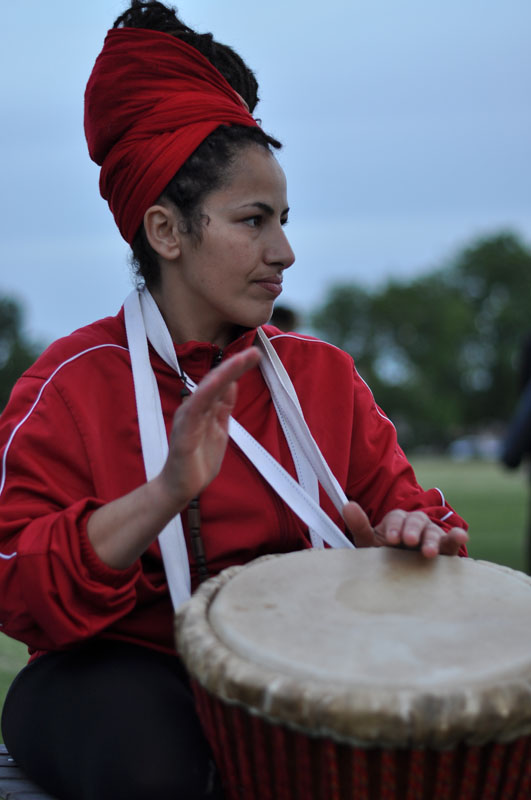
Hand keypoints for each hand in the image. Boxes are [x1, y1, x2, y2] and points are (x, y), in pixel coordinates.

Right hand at [159, 347, 260, 509]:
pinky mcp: (183, 434)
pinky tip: (214, 384)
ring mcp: (188, 420)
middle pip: (215, 381)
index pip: (223, 383)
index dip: (237, 368)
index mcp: (204, 407)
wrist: (181, 487)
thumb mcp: (219, 428)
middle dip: (234, 366)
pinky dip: (203, 396)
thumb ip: (224, 407)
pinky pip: (193, 412)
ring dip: (222, 375)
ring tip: (238, 361)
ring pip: (205, 391)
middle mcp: (194, 408)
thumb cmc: (198, 459)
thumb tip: (233, 383)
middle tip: (253, 352)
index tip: (255, 354)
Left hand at [343, 501, 467, 557]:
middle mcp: (414, 526)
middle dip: (411, 530)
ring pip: (432, 530)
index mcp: (396, 523)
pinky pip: (451, 542)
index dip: (394, 526)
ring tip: (427, 552)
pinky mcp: (444, 550)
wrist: (397, 583)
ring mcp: (430, 537)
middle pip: (415, 520)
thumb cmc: (382, 560)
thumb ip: (360, 526)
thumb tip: (347, 505)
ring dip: (430, 538)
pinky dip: (457, 536)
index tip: (390, 538)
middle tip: (407, 541)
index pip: (396, 518)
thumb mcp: (370, 545)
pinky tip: (461, 535)